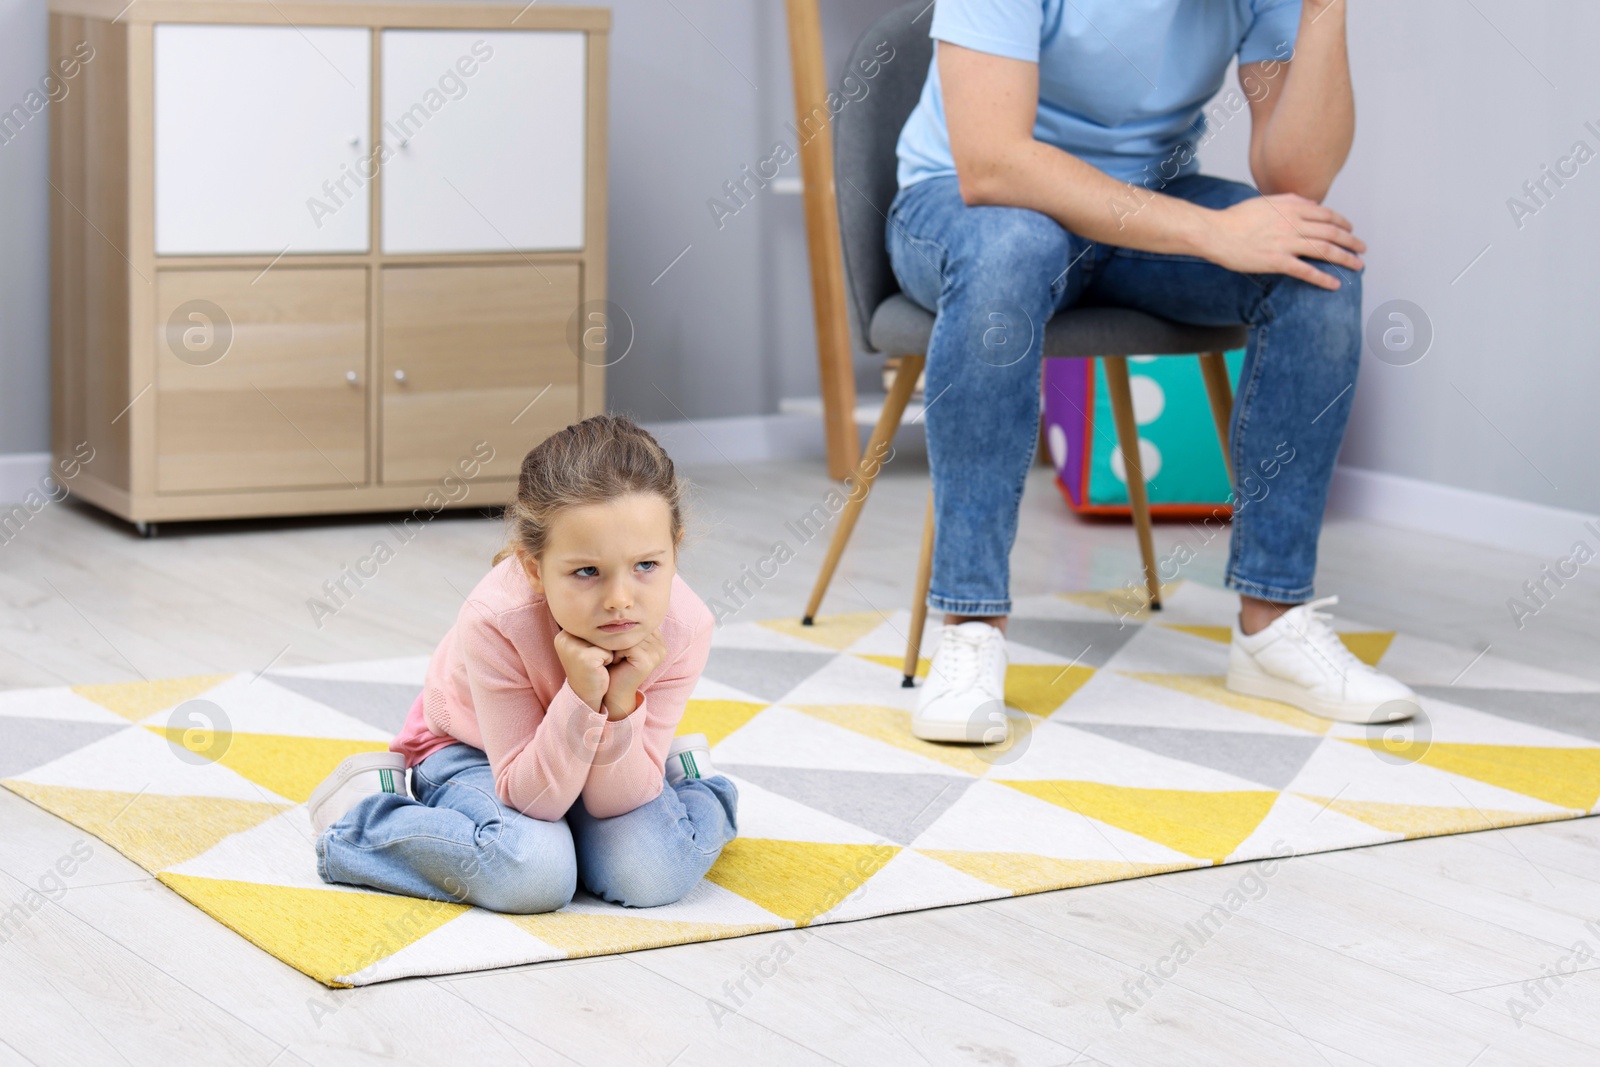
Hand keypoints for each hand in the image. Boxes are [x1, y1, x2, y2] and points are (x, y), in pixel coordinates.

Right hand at [553, 628, 614, 711]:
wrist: (586, 695)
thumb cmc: (589, 668)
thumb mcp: (585, 646)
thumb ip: (591, 632)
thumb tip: (609, 617)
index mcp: (563, 634)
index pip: (592, 626)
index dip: (598, 639)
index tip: (591, 653)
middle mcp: (564, 638)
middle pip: (598, 631)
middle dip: (602, 645)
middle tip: (595, 659)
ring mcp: (573, 648)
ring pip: (604, 641)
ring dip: (606, 651)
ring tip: (597, 663)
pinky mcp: (584, 658)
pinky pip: (608, 652)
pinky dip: (609, 660)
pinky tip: (599, 669)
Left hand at [602, 629, 666, 720]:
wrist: (612, 691)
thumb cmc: (612, 665)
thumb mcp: (621, 643)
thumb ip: (627, 626)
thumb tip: (619, 604)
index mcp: (657, 638)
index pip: (637, 621)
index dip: (621, 629)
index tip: (612, 641)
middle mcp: (661, 644)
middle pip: (634, 626)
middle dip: (618, 635)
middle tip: (609, 650)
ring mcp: (657, 652)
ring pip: (630, 635)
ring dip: (616, 644)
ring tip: (612, 657)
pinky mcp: (648, 660)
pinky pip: (627, 645)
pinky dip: (615, 651)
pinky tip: (614, 662)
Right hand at [1202, 194, 1364, 290]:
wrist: (1215, 232)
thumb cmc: (1236, 218)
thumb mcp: (1266, 201)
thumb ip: (1290, 200)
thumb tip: (1310, 204)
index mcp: (1292, 208)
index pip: (1326, 215)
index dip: (1342, 223)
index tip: (1350, 230)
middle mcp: (1293, 224)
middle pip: (1331, 233)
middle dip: (1351, 241)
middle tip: (1362, 249)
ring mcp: (1286, 243)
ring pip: (1324, 251)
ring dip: (1345, 259)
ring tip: (1357, 266)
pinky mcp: (1276, 261)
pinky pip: (1306, 271)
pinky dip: (1323, 278)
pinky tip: (1334, 284)